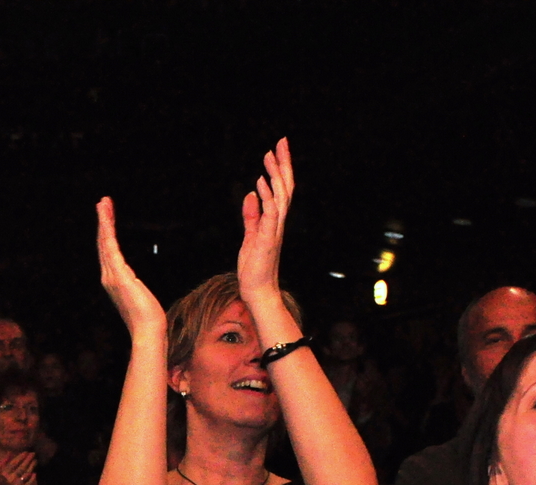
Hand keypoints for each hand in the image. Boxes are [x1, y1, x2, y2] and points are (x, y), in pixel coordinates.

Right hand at [95, 197, 165, 339]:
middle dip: (103, 222)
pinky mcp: (119, 275)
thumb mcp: (140, 296)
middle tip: (103, 202)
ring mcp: (112, 276)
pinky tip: (107, 219)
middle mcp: (108, 277)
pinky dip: (108, 231)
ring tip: (103, 203)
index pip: (109, 252)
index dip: (106, 233)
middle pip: (104, 244)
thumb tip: (135, 283)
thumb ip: (134, 287)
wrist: (148, 332)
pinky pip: (111, 247)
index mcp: (113, 280)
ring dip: (104, 221)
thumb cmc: (148, 318)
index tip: (107, 216)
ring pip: (105, 242)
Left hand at [236, 136, 293, 305]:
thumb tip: (251, 195)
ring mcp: (274, 230)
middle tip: (281, 142)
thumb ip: (252, 216)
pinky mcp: (266, 239)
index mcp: (275, 221)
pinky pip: (269, 215)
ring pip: (280, 197)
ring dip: (275, 176)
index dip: (281, 169)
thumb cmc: (255, 267)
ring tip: (269, 156)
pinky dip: (266, 197)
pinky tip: (260, 183)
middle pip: (285, 188)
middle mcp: (278, 222)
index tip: (278, 149)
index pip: (281, 190)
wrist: (257, 291)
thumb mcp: (250, 236)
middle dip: (283, 164)